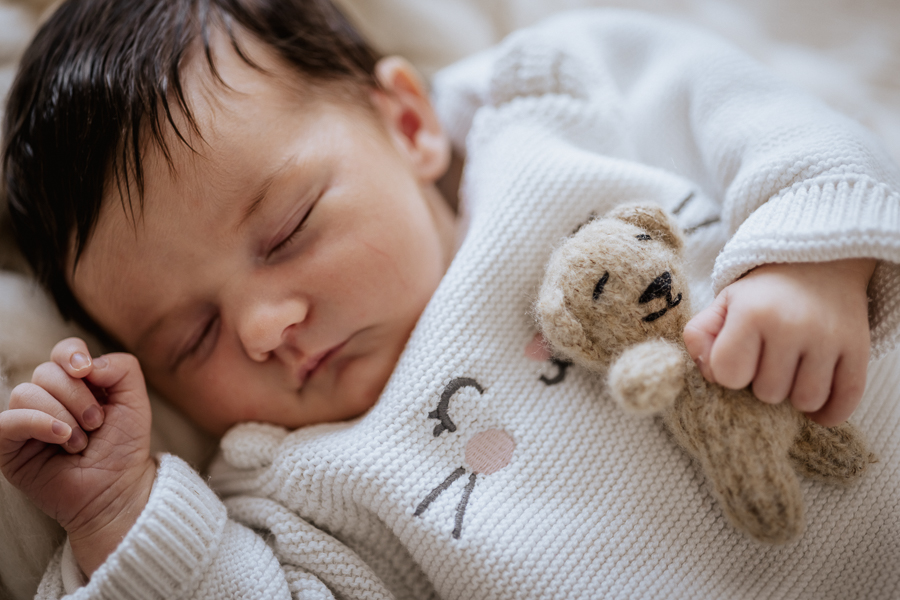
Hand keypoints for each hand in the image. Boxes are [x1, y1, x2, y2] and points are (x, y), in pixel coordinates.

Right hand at [0, 338, 155, 576]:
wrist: (117, 489)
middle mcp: (48, 398)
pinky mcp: (9, 446)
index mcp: (76, 384)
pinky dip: (37, 423)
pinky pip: (7, 421)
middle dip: (77, 396)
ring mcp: (26, 422)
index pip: (63, 351)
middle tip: (96, 423)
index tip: (87, 372)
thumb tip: (84, 363)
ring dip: (62, 415)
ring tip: (81, 441)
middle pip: (46, 371)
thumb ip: (121, 367)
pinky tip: (62, 438)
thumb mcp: (135, 400)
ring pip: (26, 393)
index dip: (72, 355)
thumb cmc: (124, 447)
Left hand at [683, 259, 874, 425]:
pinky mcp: (859, 349)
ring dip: (795, 395)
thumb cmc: (763, 294)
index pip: (728, 376)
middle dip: (763, 382)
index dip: (729, 372)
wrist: (820, 265)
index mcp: (752, 313)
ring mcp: (829, 339)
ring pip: (805, 402)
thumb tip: (709, 373)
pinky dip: (829, 412)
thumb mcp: (723, 305)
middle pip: (768, 393)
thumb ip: (699, 337)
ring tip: (792, 371)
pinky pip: (844, 403)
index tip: (740, 356)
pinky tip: (818, 401)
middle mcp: (791, 326)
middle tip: (770, 358)